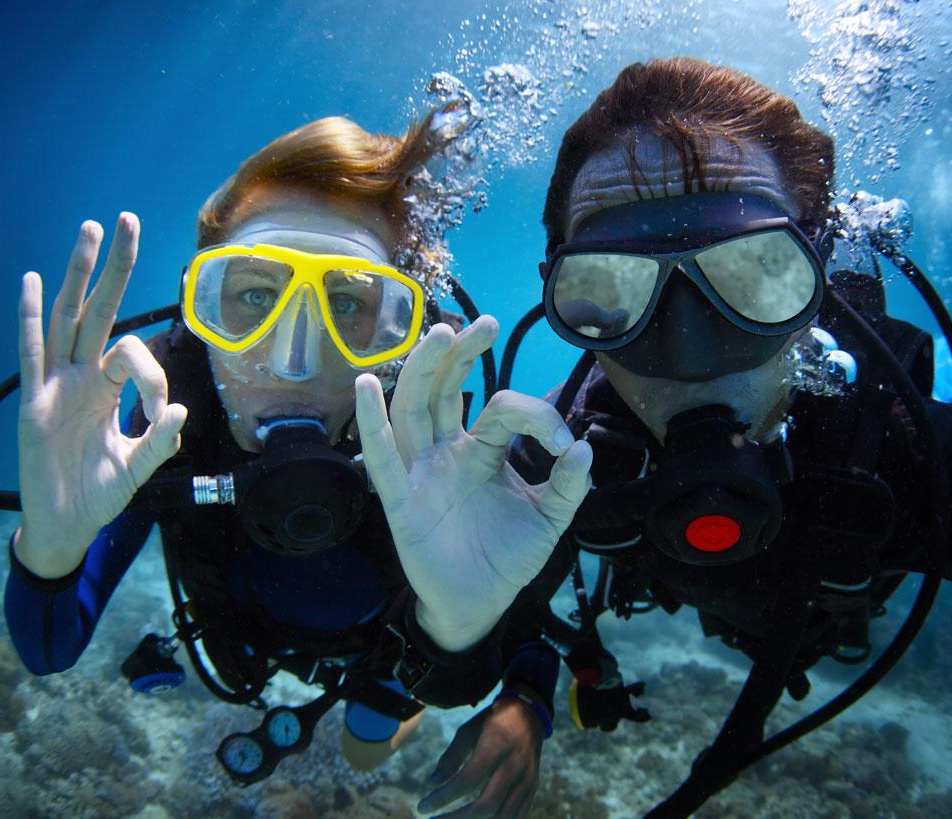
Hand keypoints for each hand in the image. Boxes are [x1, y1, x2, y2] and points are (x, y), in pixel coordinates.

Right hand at [15, 214, 187, 577]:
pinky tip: (32, 282)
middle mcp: (82, 377)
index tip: (159, 411)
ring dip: (78, 276)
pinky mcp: (33, 403)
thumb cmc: (102, 493)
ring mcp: (56, 385)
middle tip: (128, 220)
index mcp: (110, 387)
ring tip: (90, 232)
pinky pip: (31, 354)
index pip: (133, 354)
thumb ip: (158, 440)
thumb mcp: (139, 467)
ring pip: (66, 319)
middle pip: (99, 309)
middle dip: (116, 268)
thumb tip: (180, 410)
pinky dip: (30, 318)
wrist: (66, 525)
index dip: (152, 374)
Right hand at [355, 317, 591, 649]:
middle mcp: (447, 452)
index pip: (500, 410)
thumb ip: (568, 485)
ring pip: (413, 410)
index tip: (564, 444)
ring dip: (422, 371)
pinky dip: (372, 423)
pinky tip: (367, 385)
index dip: (535, 416)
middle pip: (444, 389)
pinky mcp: (401, 502)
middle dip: (461, 354)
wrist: (481, 603)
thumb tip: (584, 447)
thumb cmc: (508, 555)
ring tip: (439, 334)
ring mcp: (421, 473)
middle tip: (482, 322)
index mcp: (482, 450)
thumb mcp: (550, 519)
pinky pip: (383, 459)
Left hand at [418, 692, 544, 817]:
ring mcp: (528, 779)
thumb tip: (432, 783)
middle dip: (458, 818)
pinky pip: (517, 815)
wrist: (530, 713)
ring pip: (503, 816)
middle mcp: (515, 765)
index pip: (468, 780)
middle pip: (487, 805)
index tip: (422, 806)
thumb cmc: (493, 721)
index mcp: (497, 746)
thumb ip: (451, 758)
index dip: (443, 797)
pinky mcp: (534, 788)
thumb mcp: (469, 730)